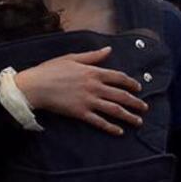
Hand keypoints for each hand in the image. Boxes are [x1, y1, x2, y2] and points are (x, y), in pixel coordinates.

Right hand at [14, 48, 147, 134]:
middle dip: (135, 102)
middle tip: (145, 107)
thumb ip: (93, 56)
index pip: (119, 78)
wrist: (35, 85)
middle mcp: (94, 87)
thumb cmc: (51, 69)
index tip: (139, 88)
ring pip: (114, 110)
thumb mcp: (73, 58)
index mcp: (93, 72)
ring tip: (138, 121)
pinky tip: (119, 132)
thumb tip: (109, 49)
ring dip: (128, 116)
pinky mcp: (80, 113)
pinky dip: (110, 127)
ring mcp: (88, 101)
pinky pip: (99, 121)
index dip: (131, 83)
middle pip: (120, 95)